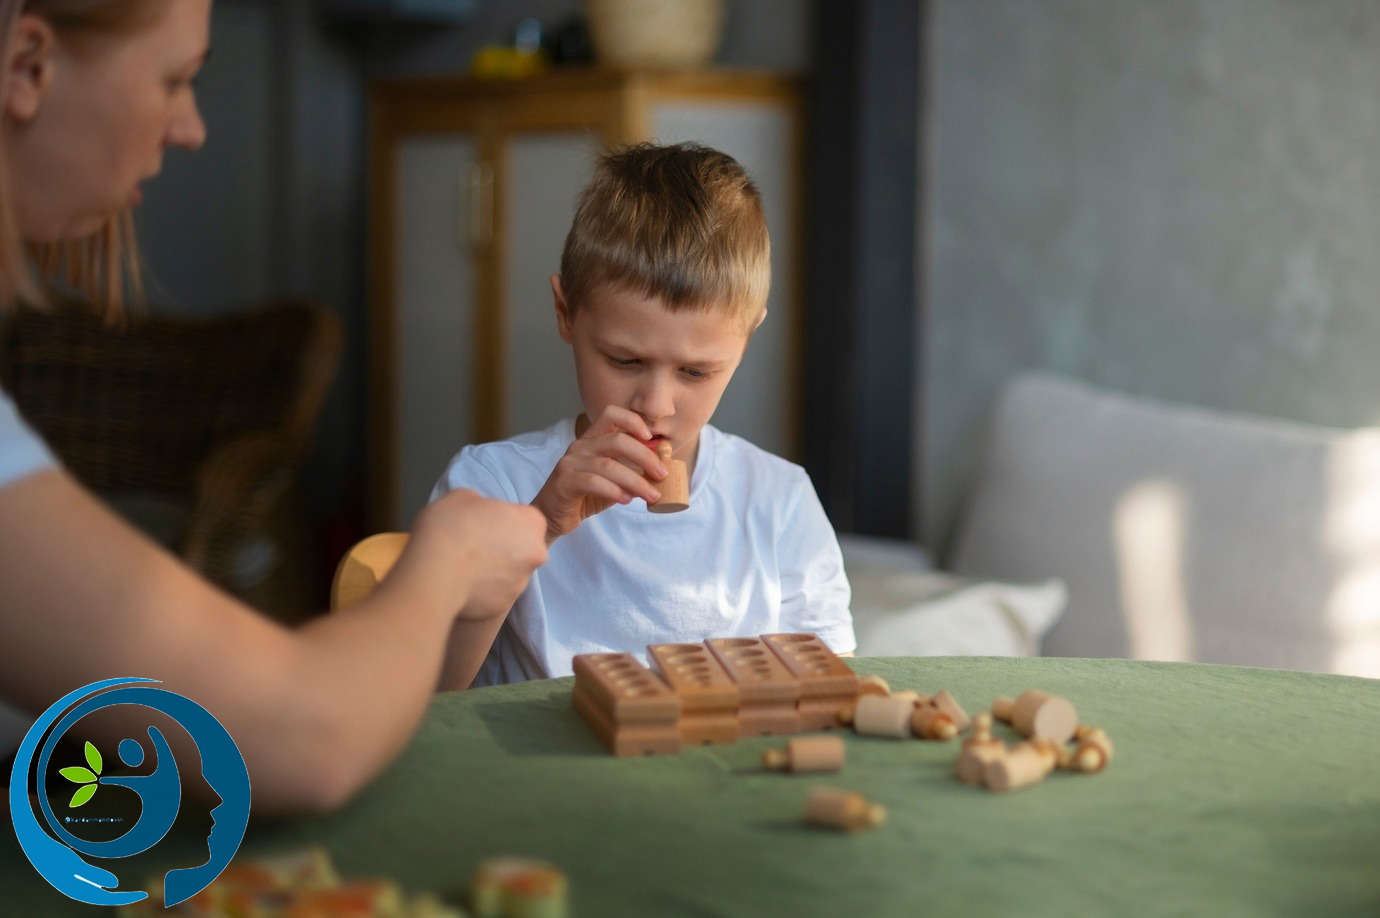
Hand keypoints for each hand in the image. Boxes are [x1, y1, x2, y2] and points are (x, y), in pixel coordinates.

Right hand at [410, 489, 547, 618]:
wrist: (434, 571)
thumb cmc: (450, 526)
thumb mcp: (462, 497)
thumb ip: (480, 505)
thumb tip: (479, 516)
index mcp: (532, 523)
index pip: (525, 518)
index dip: (502, 519)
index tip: (482, 523)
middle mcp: (535, 555)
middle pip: (521, 549)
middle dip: (501, 548)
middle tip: (472, 545)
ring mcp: (520, 585)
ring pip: (507, 574)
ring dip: (491, 571)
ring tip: (461, 567)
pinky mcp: (501, 608)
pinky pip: (491, 596)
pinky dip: (479, 592)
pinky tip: (458, 584)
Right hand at [531, 405, 666, 542]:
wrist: (553, 516)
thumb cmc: (585, 495)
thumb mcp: (613, 480)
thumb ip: (632, 471)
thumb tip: (661, 469)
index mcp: (592, 439)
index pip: (611, 414)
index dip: (633, 420)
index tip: (651, 438)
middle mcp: (580, 446)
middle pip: (617, 440)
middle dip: (645, 457)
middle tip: (662, 474)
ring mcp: (569, 462)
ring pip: (608, 465)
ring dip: (635, 481)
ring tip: (651, 495)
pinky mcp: (564, 481)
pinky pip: (592, 482)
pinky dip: (613, 490)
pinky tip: (626, 500)